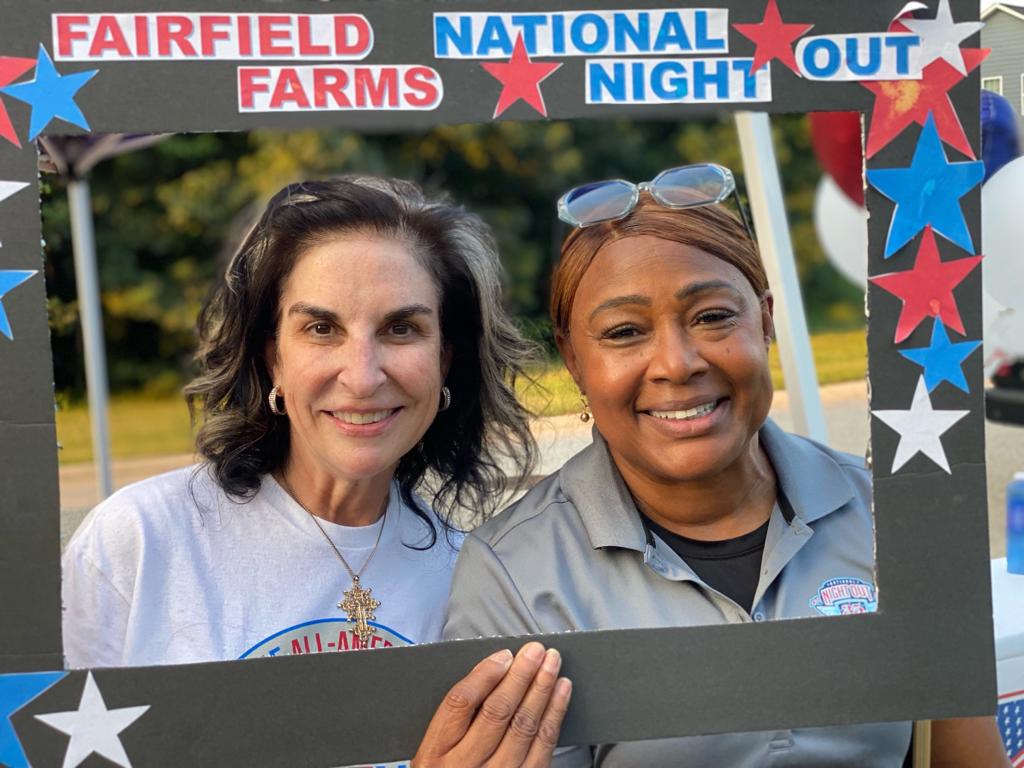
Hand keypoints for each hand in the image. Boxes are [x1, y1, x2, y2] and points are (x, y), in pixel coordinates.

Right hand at [413, 641, 572, 766]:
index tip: (504, 655)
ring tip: (552, 663)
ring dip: (542, 689)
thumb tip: (489, 670)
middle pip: (497, 711)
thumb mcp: (434, 750)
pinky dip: (555, 714)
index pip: (460, 703)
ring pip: (524, 726)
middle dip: (521, 675)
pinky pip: (544, 746)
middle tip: (536, 651)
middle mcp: (465, 766)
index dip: (485, 674)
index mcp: (435, 752)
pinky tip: (561, 692)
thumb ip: (455, 716)